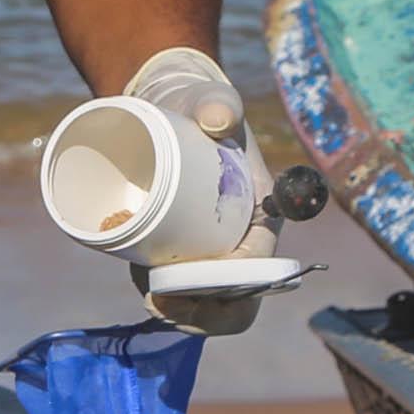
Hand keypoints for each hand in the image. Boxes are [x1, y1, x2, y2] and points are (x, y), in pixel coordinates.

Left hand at [121, 47, 273, 337]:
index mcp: (263, 217)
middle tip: (163, 298)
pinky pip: (181, 292)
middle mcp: (241, 243)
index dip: (235, 286)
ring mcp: (210, 253)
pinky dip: (167, 301)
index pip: (261, 267)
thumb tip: (216, 120)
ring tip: (152, 297)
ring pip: (205, 304)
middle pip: (235, 300)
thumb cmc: (202, 108)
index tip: (200, 282)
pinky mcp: (181, 255)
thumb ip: (219, 103)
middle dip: (204, 312)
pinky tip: (150, 295)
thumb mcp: (213, 101)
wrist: (175, 110)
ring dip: (182, 312)